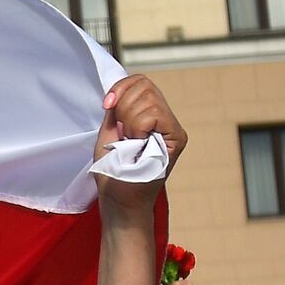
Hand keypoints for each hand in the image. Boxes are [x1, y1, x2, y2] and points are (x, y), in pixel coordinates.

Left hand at [94, 75, 186, 211]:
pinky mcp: (177, 138)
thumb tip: (118, 88)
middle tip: (120, 134)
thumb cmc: (113, 175)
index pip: (140, 82)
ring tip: (130, 142)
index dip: (120, 88)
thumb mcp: (108, 135)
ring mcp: (174, 129)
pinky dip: (137, 127)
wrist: (120, 202)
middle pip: (144, 85)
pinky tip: (137, 144)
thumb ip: (116, 111)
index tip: (106, 105)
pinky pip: (153, 115)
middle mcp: (167, 119)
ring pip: (148, 99)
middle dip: (122, 106)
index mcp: (150, 116)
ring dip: (129, 121)